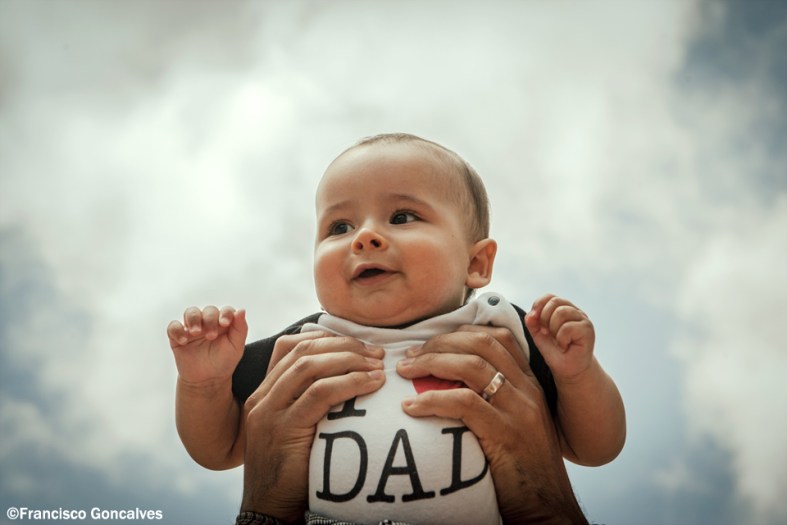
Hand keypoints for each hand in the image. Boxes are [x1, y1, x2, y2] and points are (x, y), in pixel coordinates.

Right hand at [167, 306, 247, 384]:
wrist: (207, 379)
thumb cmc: (223, 361)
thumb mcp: (236, 347)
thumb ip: (240, 328)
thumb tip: (242, 310)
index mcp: (224, 322)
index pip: (226, 310)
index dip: (226, 313)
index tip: (225, 323)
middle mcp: (209, 322)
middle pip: (208, 310)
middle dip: (210, 320)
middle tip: (211, 336)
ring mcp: (192, 328)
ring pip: (190, 312)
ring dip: (193, 319)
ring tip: (196, 332)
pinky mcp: (178, 336)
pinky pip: (173, 327)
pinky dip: (177, 330)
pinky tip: (183, 340)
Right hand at [240, 331, 385, 522]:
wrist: (269, 508)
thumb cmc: (291, 471)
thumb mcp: (295, 429)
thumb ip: (309, 404)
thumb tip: (349, 380)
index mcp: (263, 392)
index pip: (291, 346)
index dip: (326, 339)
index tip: (357, 344)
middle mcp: (262, 397)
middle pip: (303, 351)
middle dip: (344, 346)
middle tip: (376, 353)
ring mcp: (269, 412)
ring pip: (310, 367)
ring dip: (350, 361)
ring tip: (378, 366)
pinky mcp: (284, 429)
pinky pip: (319, 394)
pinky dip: (349, 383)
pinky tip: (372, 383)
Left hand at [396, 325, 587, 523]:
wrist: (547, 508)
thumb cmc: (524, 470)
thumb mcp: (515, 424)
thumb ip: (493, 400)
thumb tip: (448, 384)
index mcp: (530, 384)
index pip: (498, 338)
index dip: (460, 333)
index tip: (430, 342)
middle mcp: (527, 390)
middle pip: (481, 344)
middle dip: (439, 343)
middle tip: (409, 355)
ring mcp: (519, 410)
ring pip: (471, 366)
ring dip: (430, 363)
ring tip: (405, 371)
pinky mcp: (506, 434)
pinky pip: (464, 403)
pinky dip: (432, 400)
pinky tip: (411, 407)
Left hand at [525, 294, 594, 381]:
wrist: (568, 370)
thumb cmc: (555, 351)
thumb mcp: (538, 335)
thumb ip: (532, 322)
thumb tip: (530, 314)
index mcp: (563, 309)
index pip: (549, 296)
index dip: (538, 305)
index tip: (533, 319)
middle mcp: (575, 311)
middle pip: (554, 302)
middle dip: (544, 319)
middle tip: (547, 333)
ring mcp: (583, 319)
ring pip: (561, 313)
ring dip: (553, 330)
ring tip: (558, 341)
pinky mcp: (588, 329)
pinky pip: (567, 327)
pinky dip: (561, 339)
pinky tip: (565, 346)